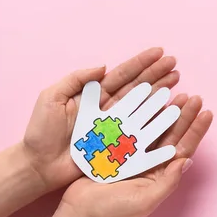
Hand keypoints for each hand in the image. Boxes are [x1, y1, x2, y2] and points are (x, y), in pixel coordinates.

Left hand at [23, 48, 179, 192]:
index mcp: (94, 94)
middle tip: (175, 64)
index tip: (160, 53)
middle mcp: (108, 107)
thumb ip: (76, 79)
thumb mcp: (51, 97)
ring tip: (177, 81)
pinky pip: (140, 130)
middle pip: (138, 87)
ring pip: (143, 105)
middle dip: (157, 74)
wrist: (38, 164)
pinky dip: (156, 120)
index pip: (122, 74)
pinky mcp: (117, 143)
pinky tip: (169, 110)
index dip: (141, 63)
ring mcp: (115, 126)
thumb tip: (103, 67)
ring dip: (160, 93)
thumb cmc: (41, 132)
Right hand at [59, 95, 212, 216]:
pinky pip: (132, 124)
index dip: (196, 131)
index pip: (184, 148)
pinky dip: (140, 111)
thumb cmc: (113, 211)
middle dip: (184, 115)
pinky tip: (148, 98)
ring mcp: (133, 153)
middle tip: (195, 97)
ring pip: (154, 126)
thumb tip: (187, 161)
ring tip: (177, 93)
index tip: (207, 112)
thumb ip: (168, 182)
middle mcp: (150, 162)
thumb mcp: (146, 200)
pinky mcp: (115, 146)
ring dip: (166, 110)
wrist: (79, 211)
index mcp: (161, 174)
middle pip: (172, 133)